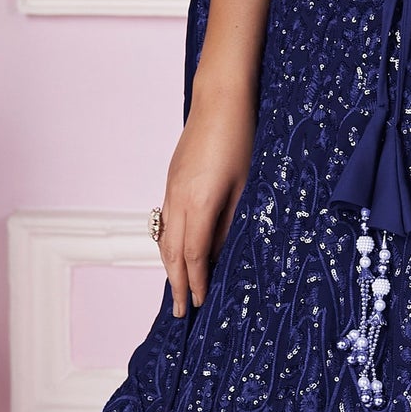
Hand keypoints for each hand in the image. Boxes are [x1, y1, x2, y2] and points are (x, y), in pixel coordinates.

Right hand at [157, 93, 254, 316]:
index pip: (194, 255)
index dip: (196, 282)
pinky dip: (168, 243)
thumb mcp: (246, 185)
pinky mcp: (171, 180)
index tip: (199, 304)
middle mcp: (178, 200)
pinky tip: (176, 251)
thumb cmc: (241, 139)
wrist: (219, 99)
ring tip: (176, 288)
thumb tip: (222, 252)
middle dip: (176, 283)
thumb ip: (232, 221)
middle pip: (172, 252)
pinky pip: (164, 221)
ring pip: (164, 238)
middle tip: (180, 312)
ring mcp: (170, 189)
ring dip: (169, 266)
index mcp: (199, 204)